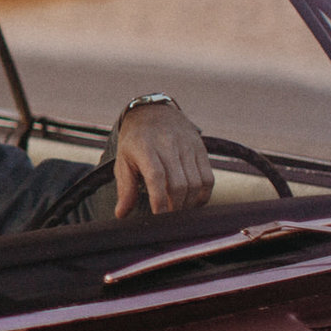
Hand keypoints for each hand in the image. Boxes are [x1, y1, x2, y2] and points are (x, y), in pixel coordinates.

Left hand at [113, 100, 213, 217]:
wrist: (154, 112)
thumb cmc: (136, 141)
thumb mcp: (123, 160)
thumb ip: (125, 188)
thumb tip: (121, 214)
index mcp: (145, 147)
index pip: (156, 176)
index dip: (159, 200)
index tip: (158, 217)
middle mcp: (168, 145)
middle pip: (179, 183)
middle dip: (175, 206)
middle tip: (168, 218)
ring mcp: (187, 146)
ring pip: (196, 182)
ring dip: (189, 203)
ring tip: (178, 210)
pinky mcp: (201, 149)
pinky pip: (208, 178)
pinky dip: (203, 195)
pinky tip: (193, 201)